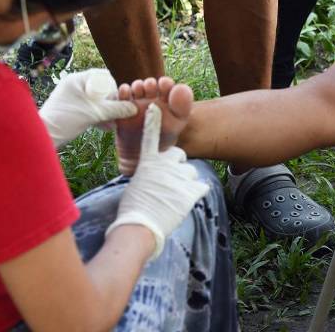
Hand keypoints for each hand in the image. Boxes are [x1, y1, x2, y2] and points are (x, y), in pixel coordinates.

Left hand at [38, 69, 137, 148]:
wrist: (42, 137)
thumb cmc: (66, 120)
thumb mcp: (94, 114)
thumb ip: (115, 110)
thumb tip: (135, 108)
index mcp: (77, 79)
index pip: (102, 76)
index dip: (114, 87)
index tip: (122, 99)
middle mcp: (74, 85)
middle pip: (100, 90)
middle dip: (112, 102)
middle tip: (120, 112)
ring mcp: (71, 98)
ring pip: (95, 101)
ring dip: (106, 111)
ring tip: (115, 122)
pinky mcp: (70, 109)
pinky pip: (88, 109)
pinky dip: (97, 116)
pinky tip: (106, 128)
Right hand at [107, 106, 209, 259]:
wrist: (140, 228)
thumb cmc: (133, 210)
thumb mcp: (135, 185)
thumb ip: (147, 175)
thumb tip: (152, 176)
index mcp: (149, 162)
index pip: (150, 137)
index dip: (153, 122)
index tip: (155, 107)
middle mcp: (165, 165)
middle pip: (179, 156)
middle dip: (177, 166)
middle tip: (170, 182)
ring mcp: (180, 177)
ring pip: (191, 172)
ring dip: (186, 181)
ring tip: (175, 197)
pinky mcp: (191, 191)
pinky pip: (201, 186)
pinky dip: (196, 192)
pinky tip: (186, 201)